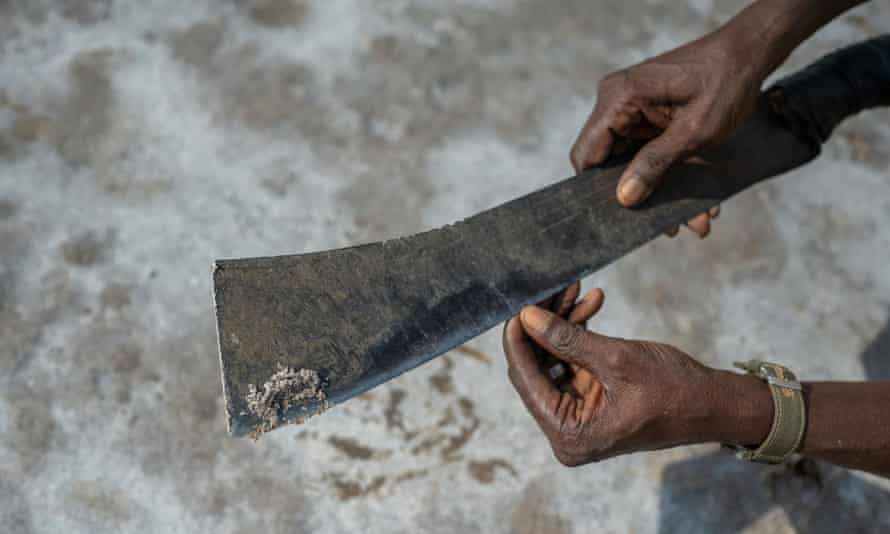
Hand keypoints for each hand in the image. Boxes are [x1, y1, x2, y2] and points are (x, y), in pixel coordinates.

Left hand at [503, 289, 771, 465]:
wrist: (715, 403)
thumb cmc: (674, 390)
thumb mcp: (617, 359)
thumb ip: (567, 339)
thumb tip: (526, 317)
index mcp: (568, 434)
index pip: (525, 379)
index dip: (517, 339)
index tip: (517, 303)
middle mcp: (566, 430)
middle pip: (536, 368)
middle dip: (543, 325)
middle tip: (550, 288)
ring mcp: (577, 415)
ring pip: (553, 359)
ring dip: (563, 323)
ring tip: (574, 288)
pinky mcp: (589, 399)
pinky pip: (572, 362)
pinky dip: (579, 334)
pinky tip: (591, 302)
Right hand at [570, 29, 765, 237]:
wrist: (749, 54)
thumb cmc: (725, 83)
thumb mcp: (694, 131)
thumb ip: (655, 164)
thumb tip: (624, 197)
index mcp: (619, 99)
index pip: (587, 154)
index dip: (597, 189)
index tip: (619, 218)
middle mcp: (617, 101)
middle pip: (608, 162)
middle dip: (639, 196)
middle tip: (669, 227)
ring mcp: (631, 108)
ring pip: (631, 162)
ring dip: (660, 190)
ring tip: (696, 220)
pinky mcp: (646, 114)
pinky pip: (646, 152)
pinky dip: (668, 173)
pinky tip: (698, 199)